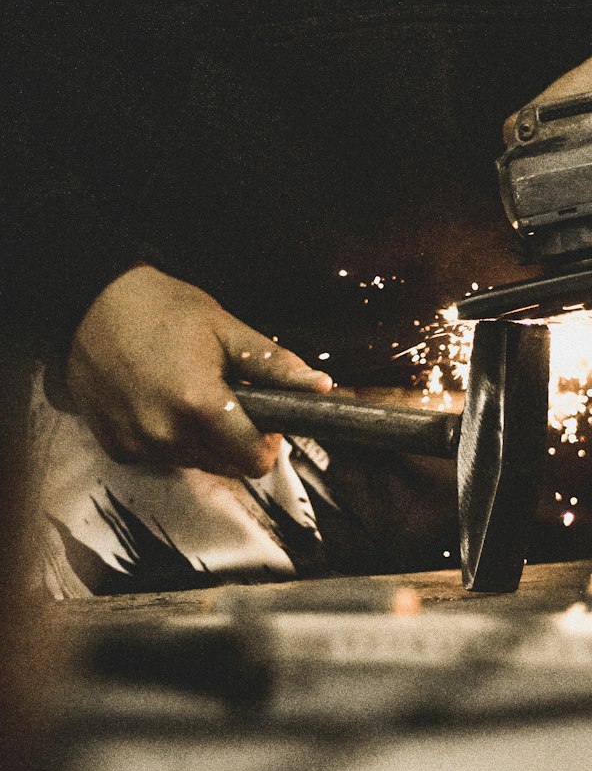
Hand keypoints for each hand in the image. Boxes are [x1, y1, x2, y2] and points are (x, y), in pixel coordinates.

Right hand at [65, 266, 332, 477]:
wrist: (92, 304)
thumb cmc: (162, 310)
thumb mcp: (227, 329)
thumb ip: (275, 365)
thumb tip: (321, 387)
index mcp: (199, 404)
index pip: (255, 461)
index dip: (268, 442)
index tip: (264, 418)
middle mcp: (166, 434)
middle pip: (228, 466)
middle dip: (237, 439)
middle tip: (227, 397)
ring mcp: (138, 444)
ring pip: (196, 463)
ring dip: (204, 439)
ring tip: (190, 392)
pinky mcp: (117, 448)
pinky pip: (162, 457)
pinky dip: (170, 438)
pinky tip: (160, 400)